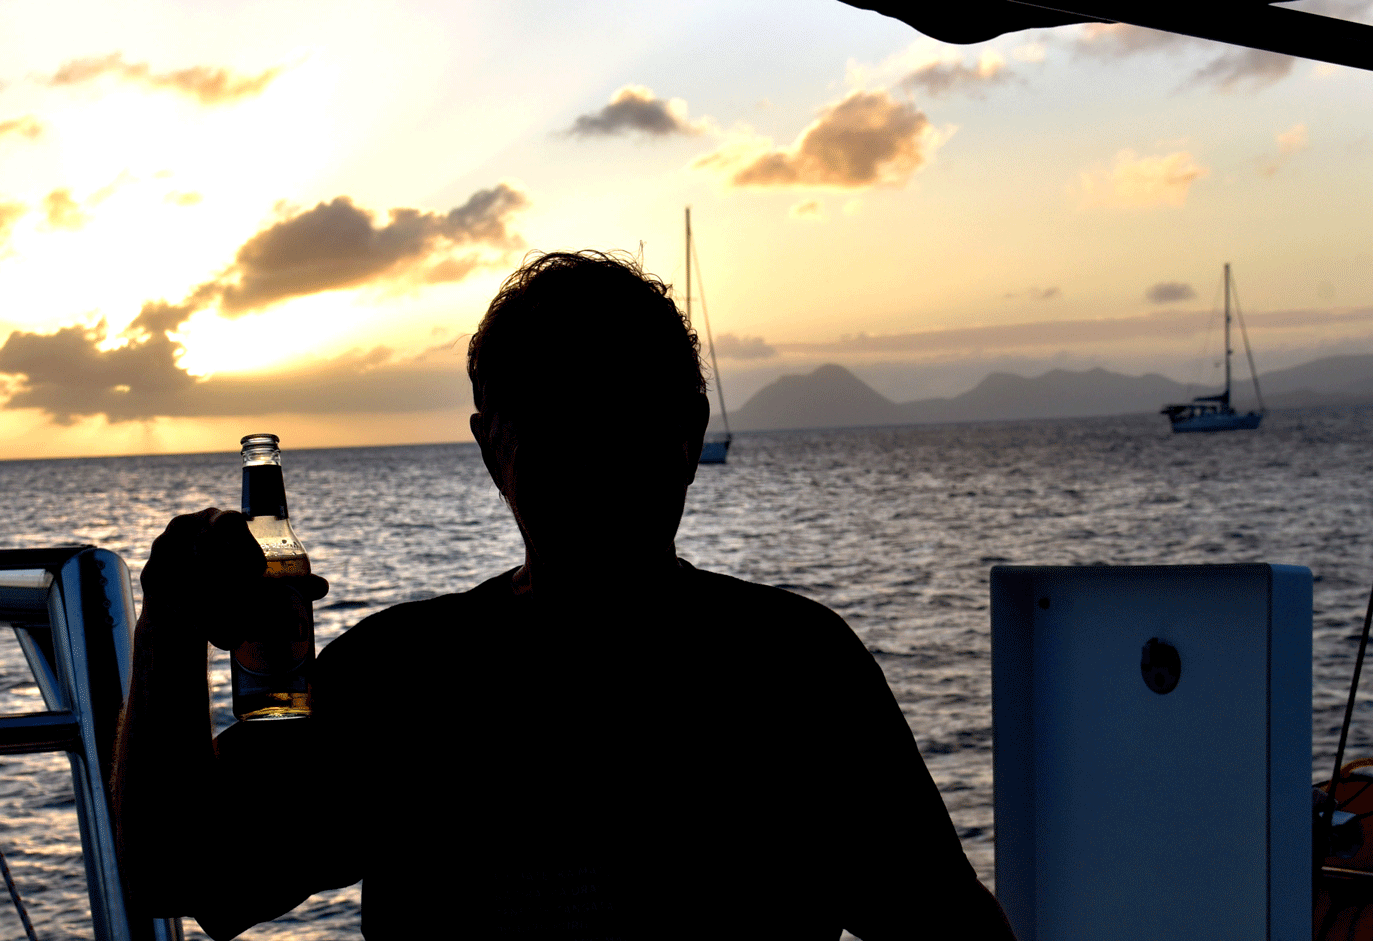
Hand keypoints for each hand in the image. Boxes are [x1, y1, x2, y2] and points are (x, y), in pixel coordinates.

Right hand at [141, 508, 328, 649]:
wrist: (183, 603)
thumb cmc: (229, 581)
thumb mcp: (258, 580)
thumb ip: (290, 580)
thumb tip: (322, 587)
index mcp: (218, 518)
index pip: (231, 521)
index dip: (245, 546)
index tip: (259, 571)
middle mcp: (187, 526)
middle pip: (212, 554)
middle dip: (235, 591)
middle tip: (255, 614)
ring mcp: (165, 548)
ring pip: (196, 581)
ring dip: (222, 612)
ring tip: (242, 635)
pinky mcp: (152, 575)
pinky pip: (176, 599)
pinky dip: (202, 622)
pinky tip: (220, 637)